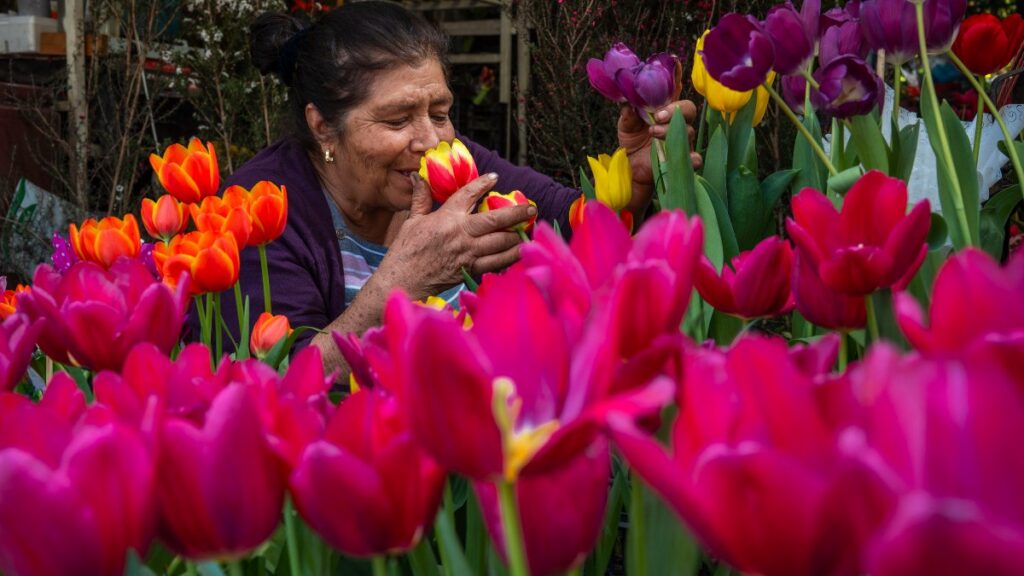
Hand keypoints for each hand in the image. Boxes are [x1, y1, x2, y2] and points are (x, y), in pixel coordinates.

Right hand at [376, 172, 535, 299]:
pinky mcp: (471, 270)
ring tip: (530, 229)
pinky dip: (510, 258)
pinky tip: (519, 252)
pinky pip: (496, 264)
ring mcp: (468, 254)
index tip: (494, 177)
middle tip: (531, 208)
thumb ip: (420, 198)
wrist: (403, 281)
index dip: (483, 183)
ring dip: (518, 236)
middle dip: (516, 213)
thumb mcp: (412, 221)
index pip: (469, 194)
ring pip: (501, 243)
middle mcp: (461, 234)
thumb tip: (417, 176)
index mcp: (447, 218)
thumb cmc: (406, 250)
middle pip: (496, 220)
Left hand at [617, 100, 702, 215]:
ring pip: (688, 131)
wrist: (632, 166)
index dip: (672, 96)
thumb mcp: (627, 127)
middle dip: (674, 111)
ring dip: (670, 131)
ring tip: (653, 133)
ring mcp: (682, 141)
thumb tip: (629, 105)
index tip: (658, 105)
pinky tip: (689, 159)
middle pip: (688, 110)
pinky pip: (695, 158)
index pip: (677, 97)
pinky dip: (694, 159)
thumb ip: (629, 116)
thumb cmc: (633, 141)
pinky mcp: (683, 159)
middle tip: (658, 117)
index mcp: (666, 111)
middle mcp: (677, 123)